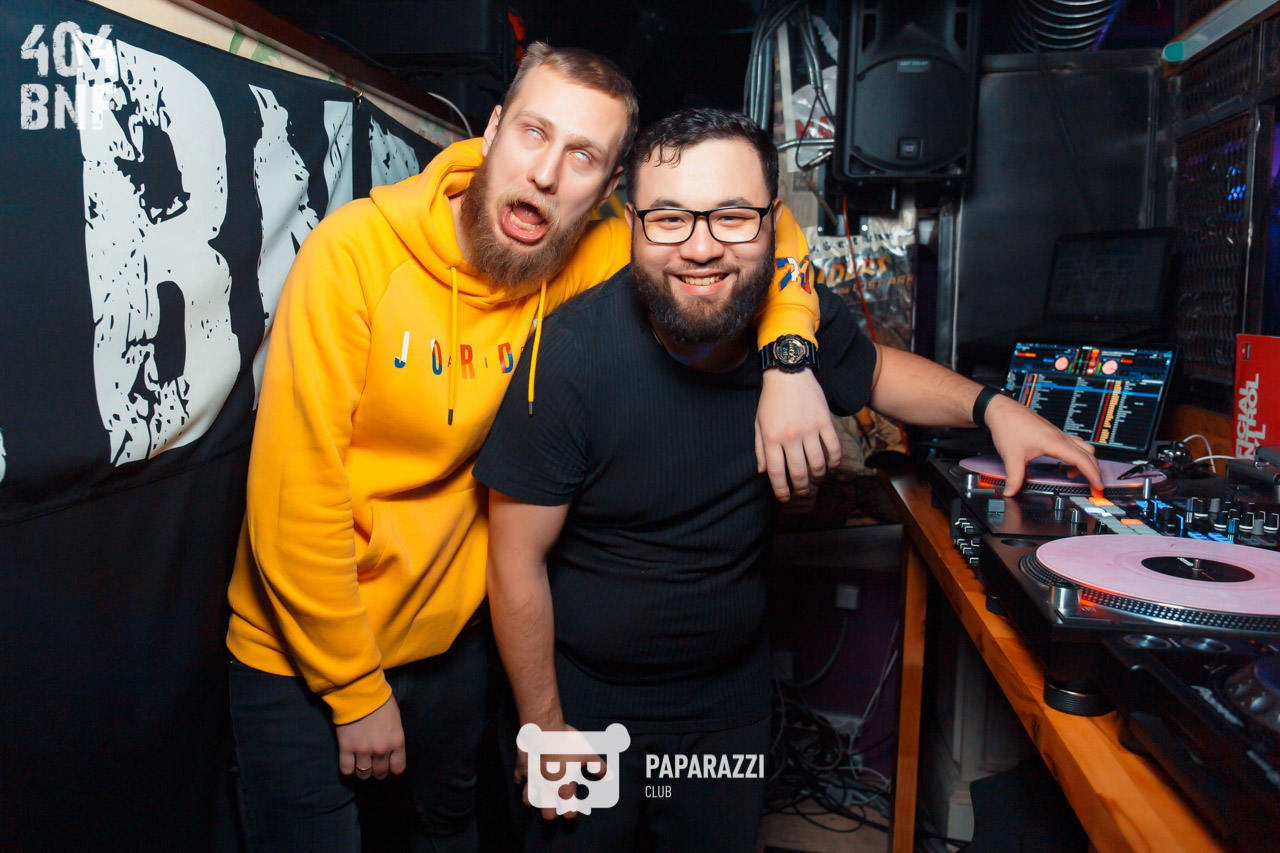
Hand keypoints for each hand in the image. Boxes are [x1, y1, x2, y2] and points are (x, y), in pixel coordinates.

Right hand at [335, 695, 405, 779]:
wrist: (360, 691)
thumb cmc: (380, 701)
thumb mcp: (395, 719)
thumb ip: (394, 736)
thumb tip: (391, 749)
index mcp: (396, 741)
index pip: (398, 768)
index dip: (393, 771)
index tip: (389, 769)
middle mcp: (381, 750)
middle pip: (380, 773)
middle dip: (378, 772)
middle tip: (374, 767)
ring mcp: (363, 750)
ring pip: (364, 774)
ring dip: (363, 773)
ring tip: (361, 766)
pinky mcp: (346, 748)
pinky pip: (346, 769)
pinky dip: (348, 771)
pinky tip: (349, 766)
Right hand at [515, 721, 604, 820]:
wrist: (544, 730)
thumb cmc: (568, 743)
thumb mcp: (587, 754)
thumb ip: (598, 767)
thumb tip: (610, 777)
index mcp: (564, 788)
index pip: (569, 812)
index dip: (572, 817)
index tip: (573, 817)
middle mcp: (547, 789)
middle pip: (546, 813)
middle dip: (550, 814)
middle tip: (554, 811)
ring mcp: (532, 781)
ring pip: (528, 801)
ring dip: (532, 803)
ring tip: (535, 802)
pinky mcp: (522, 770)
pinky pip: (518, 781)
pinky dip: (520, 782)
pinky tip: (522, 781)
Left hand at [756, 368, 840, 500]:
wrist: (788, 373)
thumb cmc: (771, 400)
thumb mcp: (759, 424)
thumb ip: (760, 449)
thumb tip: (763, 472)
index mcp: (771, 438)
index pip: (776, 473)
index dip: (781, 490)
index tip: (785, 497)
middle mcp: (790, 436)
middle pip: (798, 472)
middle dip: (801, 488)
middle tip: (802, 492)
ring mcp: (809, 429)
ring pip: (817, 463)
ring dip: (818, 477)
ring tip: (816, 480)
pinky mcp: (824, 421)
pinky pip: (833, 447)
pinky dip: (835, 461)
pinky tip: (832, 467)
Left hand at [985, 395, 1102, 494]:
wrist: (1002, 409)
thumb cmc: (1008, 425)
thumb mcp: (1011, 455)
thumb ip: (1014, 477)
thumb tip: (1012, 491)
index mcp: (1054, 441)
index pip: (1082, 459)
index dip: (1093, 474)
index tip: (1098, 487)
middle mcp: (1060, 436)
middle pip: (1088, 453)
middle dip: (1094, 471)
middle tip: (1094, 487)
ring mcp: (1058, 434)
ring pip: (1083, 447)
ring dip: (1086, 462)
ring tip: (1076, 476)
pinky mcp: (1053, 433)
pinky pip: (1074, 444)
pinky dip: (1077, 455)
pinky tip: (1066, 463)